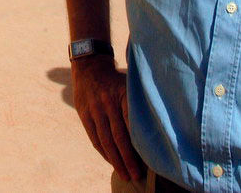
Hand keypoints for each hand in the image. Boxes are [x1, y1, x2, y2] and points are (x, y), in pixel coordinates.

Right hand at [70, 55, 143, 180]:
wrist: (89, 65)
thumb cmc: (116, 78)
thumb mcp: (129, 84)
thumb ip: (138, 102)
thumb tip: (157, 124)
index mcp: (122, 95)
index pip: (132, 123)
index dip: (139, 143)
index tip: (149, 159)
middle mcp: (108, 103)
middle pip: (119, 137)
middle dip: (128, 158)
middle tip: (137, 175)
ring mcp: (94, 110)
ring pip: (106, 141)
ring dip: (115, 160)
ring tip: (125, 174)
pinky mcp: (84, 114)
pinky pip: (94, 138)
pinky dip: (103, 152)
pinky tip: (111, 161)